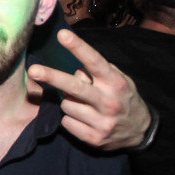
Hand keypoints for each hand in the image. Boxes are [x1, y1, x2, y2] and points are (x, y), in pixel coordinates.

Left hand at [27, 29, 151, 150]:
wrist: (140, 133)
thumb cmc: (122, 99)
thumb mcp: (119, 80)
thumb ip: (99, 72)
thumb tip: (75, 66)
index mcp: (115, 82)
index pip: (94, 61)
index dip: (78, 48)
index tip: (62, 35)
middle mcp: (109, 101)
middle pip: (75, 87)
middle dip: (52, 77)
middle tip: (33, 70)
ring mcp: (101, 121)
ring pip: (67, 105)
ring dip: (68, 102)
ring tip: (84, 105)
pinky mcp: (93, 138)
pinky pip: (67, 122)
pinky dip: (70, 119)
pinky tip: (84, 119)